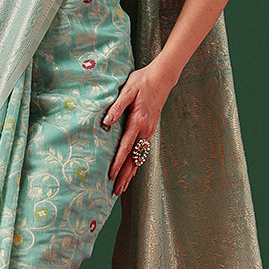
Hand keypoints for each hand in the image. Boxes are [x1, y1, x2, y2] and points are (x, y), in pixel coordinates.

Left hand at [102, 60, 175, 195]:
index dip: (118, 162)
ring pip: (139, 157)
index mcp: (138, 121)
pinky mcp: (150, 130)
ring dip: (131, 173)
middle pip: (134, 158)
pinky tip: (133, 172)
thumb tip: (106, 122)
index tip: (111, 175)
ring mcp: (149, 131)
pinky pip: (143, 151)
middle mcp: (145, 130)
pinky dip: (137, 164)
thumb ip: (116, 107)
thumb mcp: (127, 90)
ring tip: (122, 188)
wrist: (162, 77)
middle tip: (116, 191)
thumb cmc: (142, 81)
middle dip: (125, 176)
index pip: (126, 146)